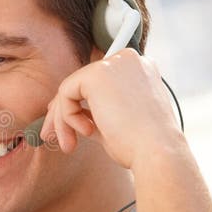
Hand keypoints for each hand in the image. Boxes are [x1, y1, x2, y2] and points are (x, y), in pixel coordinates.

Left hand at [40, 49, 182, 171]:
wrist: (157, 152)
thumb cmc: (142, 146)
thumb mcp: (117, 122)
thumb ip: (95, 110)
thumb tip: (66, 111)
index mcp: (138, 70)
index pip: (99, 82)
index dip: (80, 102)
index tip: (67, 124)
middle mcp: (128, 60)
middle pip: (82, 82)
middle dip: (63, 112)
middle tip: (54, 137)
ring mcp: (114, 63)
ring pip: (71, 88)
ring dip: (63, 120)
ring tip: (70, 145)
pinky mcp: (98, 73)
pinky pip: (66, 93)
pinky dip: (68, 117)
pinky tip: (87, 132)